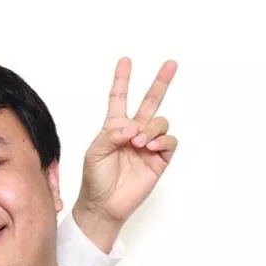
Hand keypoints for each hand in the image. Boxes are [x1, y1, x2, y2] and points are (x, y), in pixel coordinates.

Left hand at [73, 58, 178, 249]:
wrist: (104, 204)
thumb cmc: (95, 179)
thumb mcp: (94, 152)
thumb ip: (111, 135)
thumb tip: (133, 128)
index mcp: (114, 127)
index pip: (119, 98)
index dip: (122, 80)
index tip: (125, 61)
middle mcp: (133, 132)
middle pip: (150, 102)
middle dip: (160, 82)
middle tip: (171, 63)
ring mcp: (148, 145)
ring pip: (160, 122)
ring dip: (152, 127)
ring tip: (139, 142)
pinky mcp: (159, 159)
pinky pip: (169, 141)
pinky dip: (161, 140)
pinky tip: (150, 146)